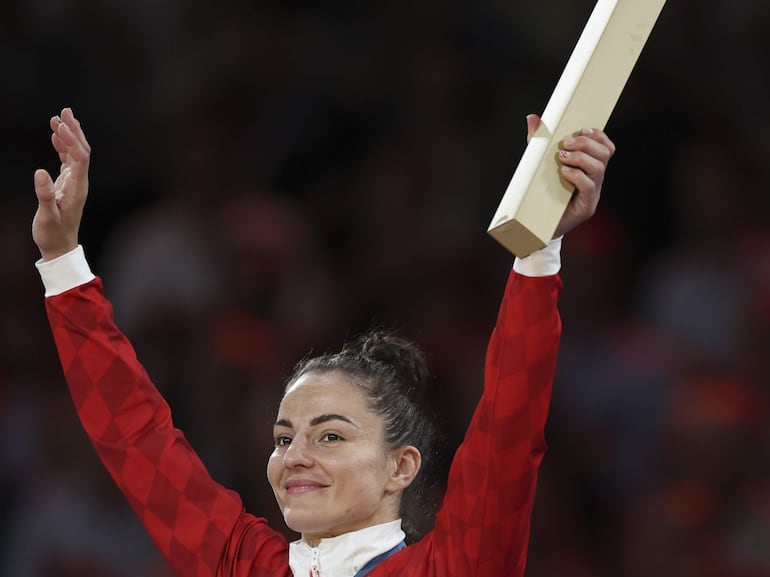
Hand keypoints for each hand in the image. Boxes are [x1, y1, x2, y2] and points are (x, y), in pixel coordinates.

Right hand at [32, 108, 90, 260]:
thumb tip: (40, 172)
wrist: (59, 247)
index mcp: (78, 188)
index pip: (80, 158)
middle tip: (65, 110)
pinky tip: (55, 135)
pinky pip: (68, 160)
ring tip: (59, 116)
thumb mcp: (46, 216)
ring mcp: (74, 182)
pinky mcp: (67, 184)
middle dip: (74, 130)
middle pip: (82, 150)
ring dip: (68, 135)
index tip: (60, 126)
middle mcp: (80, 183)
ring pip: (75, 153)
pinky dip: (62, 146)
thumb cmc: (53, 234)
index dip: (72, 140)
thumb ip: (44, 195)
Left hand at [526, 114, 615, 237]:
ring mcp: (593, 193)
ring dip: (581, 158)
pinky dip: (577, 176)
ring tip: (562, 158)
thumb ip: (539, 143)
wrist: (538, 225)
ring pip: (599, 168)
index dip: (598, 135)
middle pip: (605, 153)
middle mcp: (595, 178)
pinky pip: (589, 187)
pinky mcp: (586, 206)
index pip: (606, 146)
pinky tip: (564, 172)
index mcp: (589, 167)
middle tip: (566, 143)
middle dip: (586, 143)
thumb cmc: (543, 193)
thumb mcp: (540, 164)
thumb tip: (532, 118)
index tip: (582, 128)